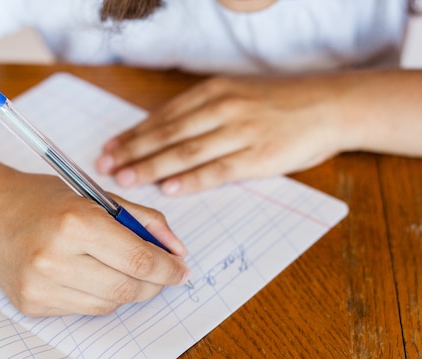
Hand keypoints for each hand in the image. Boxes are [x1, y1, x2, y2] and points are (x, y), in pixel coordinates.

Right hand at [0, 170, 188, 316]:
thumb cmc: (44, 199)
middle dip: (155, 283)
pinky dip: (99, 295)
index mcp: (74, 222)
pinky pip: (85, 309)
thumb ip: (143, 219)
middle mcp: (53, 257)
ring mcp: (39, 286)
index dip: (168, 268)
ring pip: (110, 304)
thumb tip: (177, 250)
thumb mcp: (96, 196)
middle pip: (128, 288)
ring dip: (127, 290)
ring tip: (121, 269)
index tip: (180, 268)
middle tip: (162, 274)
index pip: (139, 259)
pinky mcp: (31, 304)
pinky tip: (88, 275)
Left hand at [95, 75, 348, 194]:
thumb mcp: (236, 94)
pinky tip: (169, 188)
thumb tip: (162, 135)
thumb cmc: (278, 103)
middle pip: (166, 133)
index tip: (109, 149)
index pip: (162, 117)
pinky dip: (191, 180)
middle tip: (106, 167)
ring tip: (126, 179)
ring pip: (185, 151)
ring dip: (151, 166)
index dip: (132, 135)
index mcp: (213, 91)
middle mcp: (222, 108)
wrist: (329, 105)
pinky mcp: (258, 156)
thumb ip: (202, 112)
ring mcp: (240, 131)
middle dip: (132, 152)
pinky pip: (217, 170)